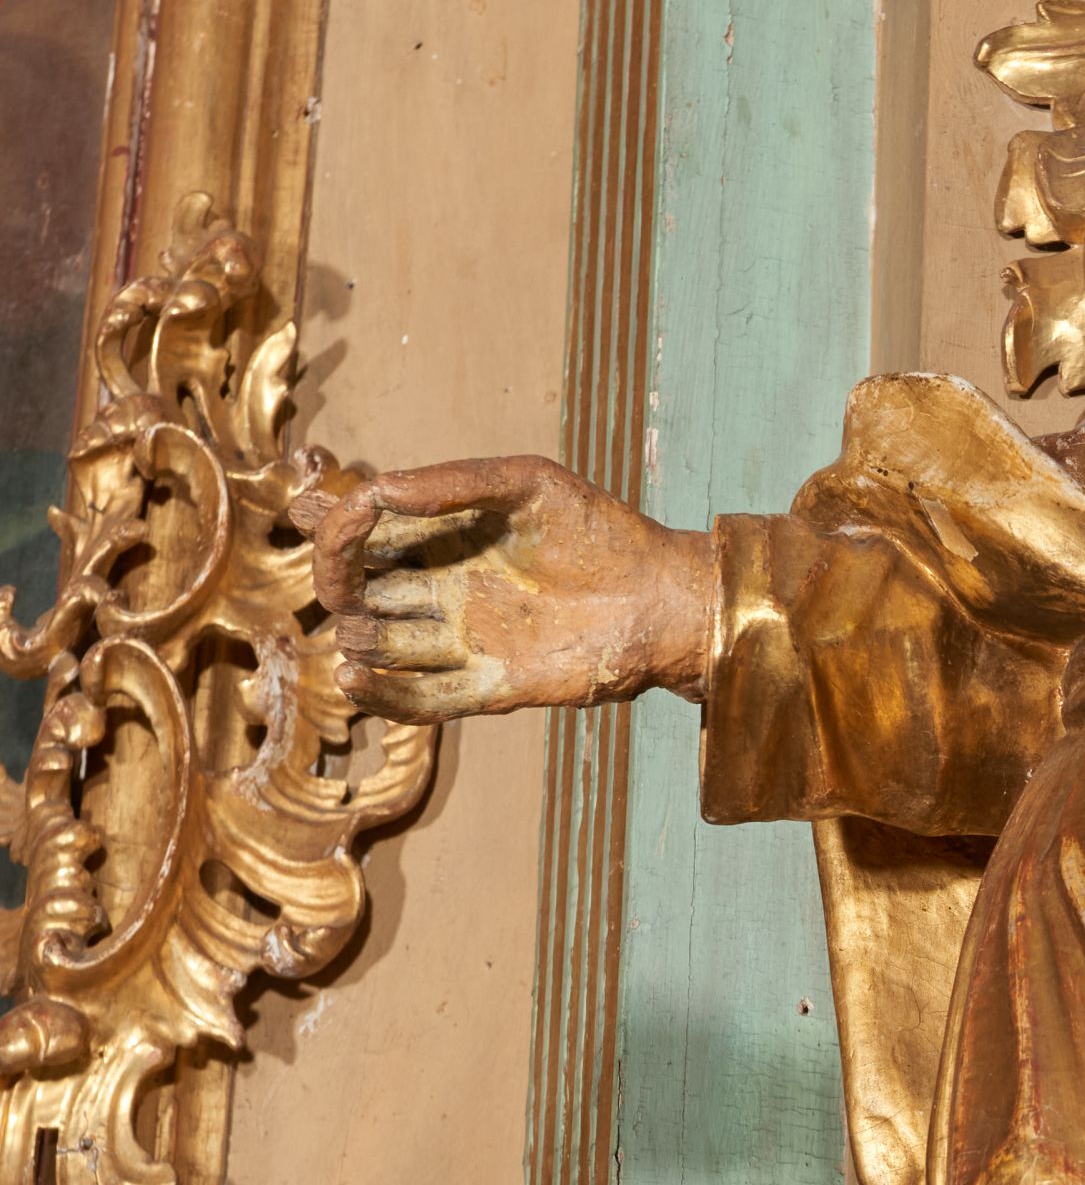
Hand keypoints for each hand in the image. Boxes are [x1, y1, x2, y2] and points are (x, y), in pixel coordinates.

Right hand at [302, 458, 717, 721]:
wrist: (663, 596)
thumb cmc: (601, 531)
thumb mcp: (529, 483)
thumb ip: (454, 482)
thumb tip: (377, 490)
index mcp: (445, 539)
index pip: (364, 535)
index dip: (332, 526)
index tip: (321, 510)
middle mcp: (443, 591)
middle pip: (356, 589)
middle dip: (335, 575)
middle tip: (340, 567)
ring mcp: (462, 641)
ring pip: (375, 644)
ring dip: (356, 633)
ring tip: (365, 618)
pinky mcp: (488, 687)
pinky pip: (419, 701)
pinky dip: (382, 696)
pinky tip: (356, 678)